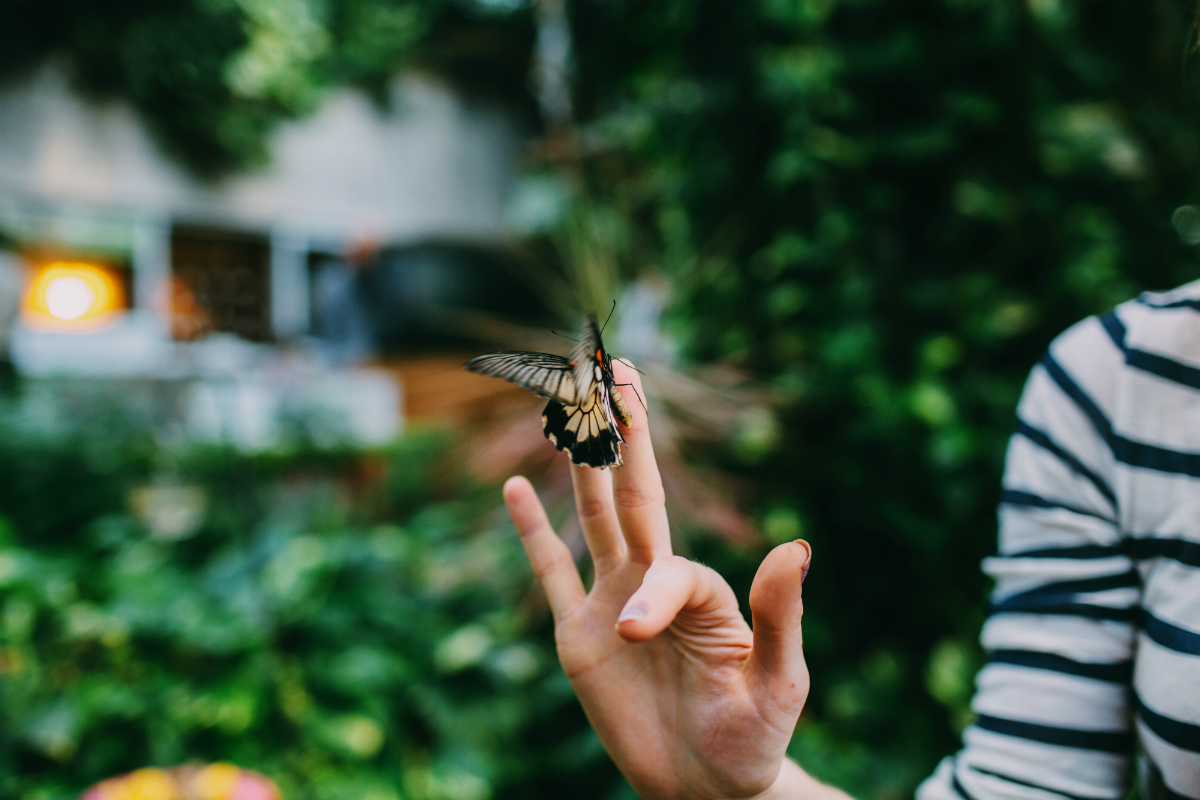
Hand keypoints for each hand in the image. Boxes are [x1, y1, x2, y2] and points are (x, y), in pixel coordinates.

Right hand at [503, 361, 813, 799]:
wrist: (706, 786)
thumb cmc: (753, 733)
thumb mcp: (780, 679)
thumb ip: (780, 613)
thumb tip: (798, 543)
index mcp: (700, 590)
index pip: (668, 566)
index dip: (653, 592)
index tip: (640, 634)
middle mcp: (652, 582)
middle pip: (632, 496)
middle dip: (623, 434)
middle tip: (613, 364)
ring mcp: (611, 602)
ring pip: (591, 520)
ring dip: (580, 465)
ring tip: (567, 403)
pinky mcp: (580, 635)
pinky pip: (552, 574)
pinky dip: (532, 535)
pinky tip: (515, 489)